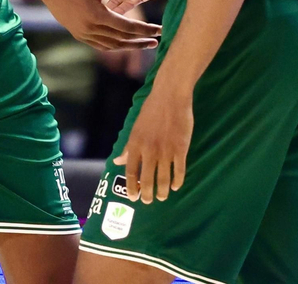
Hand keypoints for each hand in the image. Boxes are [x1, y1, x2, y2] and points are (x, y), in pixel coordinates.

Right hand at [33, 0, 161, 49]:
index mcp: (96, 15)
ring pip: (111, 45)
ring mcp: (83, 33)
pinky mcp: (78, 34)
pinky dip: (114, 46)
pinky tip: (123, 43)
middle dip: (141, 41)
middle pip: (121, 40)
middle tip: (157, 42)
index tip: (159, 30)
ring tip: (144, 44)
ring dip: (129, 46)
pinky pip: (100, 45)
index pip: (127, 27)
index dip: (145, 29)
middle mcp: (90, 28)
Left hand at [112, 78, 191, 203]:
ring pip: (164, 178)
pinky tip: (176, 186)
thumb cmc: (151, 110)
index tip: (133, 197)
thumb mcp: (135, 128)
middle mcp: (149, 150)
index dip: (132, 187)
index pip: (131, 172)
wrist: (170, 97)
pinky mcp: (180, 148)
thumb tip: (117, 162)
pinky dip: (177, 181)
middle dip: (148, 193)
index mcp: (135, 144)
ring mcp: (165, 151)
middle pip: (147, 179)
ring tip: (163, 197)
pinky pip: (179, 170)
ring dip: (163, 191)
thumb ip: (127, 147)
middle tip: (149, 201)